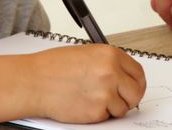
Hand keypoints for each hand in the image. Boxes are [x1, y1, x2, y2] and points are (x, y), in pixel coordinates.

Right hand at [31, 45, 145, 121]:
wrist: (33, 82)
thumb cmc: (53, 67)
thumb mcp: (86, 54)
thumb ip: (108, 63)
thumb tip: (124, 76)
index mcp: (110, 55)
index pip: (138, 72)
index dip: (137, 82)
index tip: (134, 87)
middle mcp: (111, 72)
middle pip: (136, 92)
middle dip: (130, 98)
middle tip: (119, 100)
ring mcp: (105, 93)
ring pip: (123, 107)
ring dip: (111, 107)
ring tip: (91, 99)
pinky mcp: (96, 111)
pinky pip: (106, 117)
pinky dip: (97, 114)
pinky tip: (83, 104)